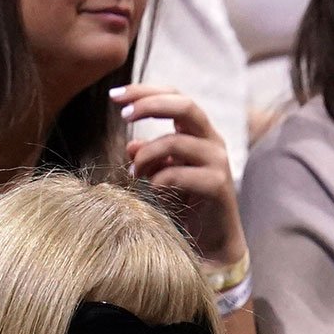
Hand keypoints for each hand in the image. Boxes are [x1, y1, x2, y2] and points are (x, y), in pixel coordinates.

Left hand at [110, 84, 246, 267]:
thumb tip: (130, 146)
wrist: (213, 242)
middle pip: (185, 105)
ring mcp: (218, 162)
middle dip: (150, 105)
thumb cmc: (188, 206)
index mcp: (199, 133)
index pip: (175, 97)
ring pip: (177, 141)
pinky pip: (180, 173)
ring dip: (148, 155)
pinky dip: (160, 180)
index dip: (146, 91)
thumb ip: (150, 158)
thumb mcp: (162, 176)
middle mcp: (212, 141)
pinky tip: (154, 191)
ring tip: (135, 173)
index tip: (114, 95)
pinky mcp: (218, 185)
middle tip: (123, 115)